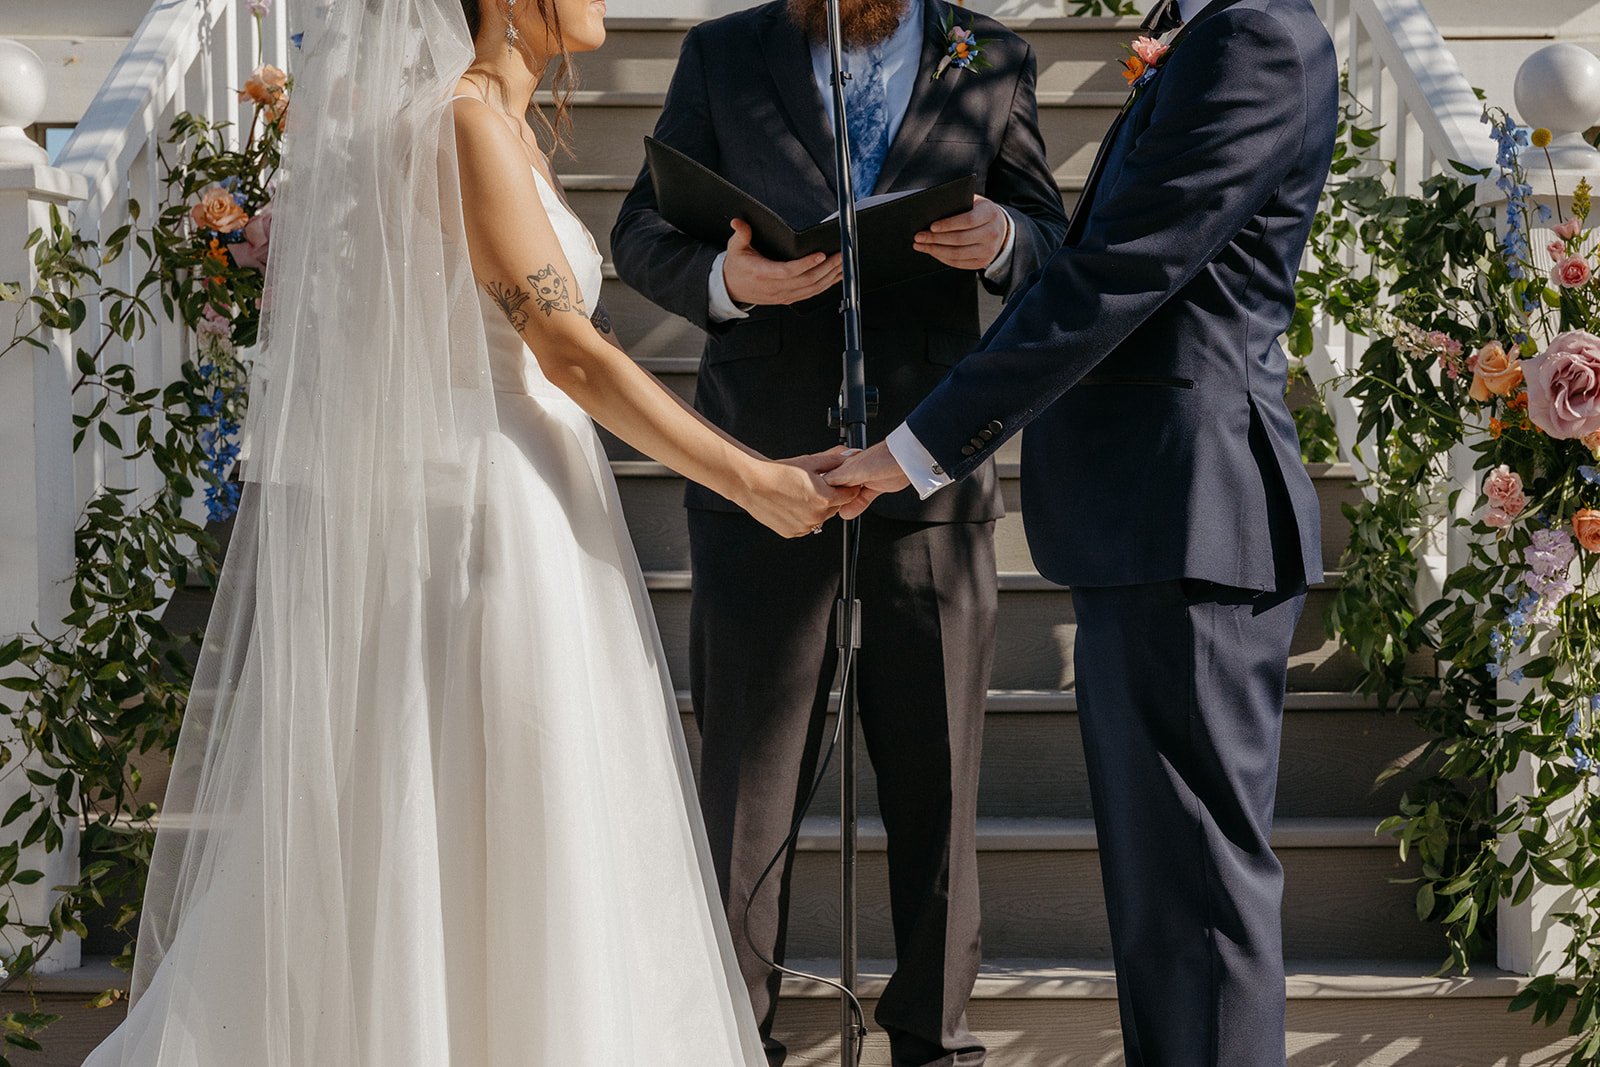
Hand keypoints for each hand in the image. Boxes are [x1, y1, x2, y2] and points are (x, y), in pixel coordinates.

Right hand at [723, 219, 843, 306]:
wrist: (732, 289)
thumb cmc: (737, 267)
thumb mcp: (735, 248)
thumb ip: (740, 234)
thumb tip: (738, 222)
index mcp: (763, 273)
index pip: (788, 271)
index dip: (805, 264)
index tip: (819, 255)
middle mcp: (775, 287)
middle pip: (806, 280)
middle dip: (826, 268)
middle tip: (840, 255)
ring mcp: (784, 295)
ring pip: (812, 288)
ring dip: (830, 277)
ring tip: (842, 264)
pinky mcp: (789, 298)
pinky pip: (811, 294)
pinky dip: (826, 285)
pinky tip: (835, 277)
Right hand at [738, 448, 859, 537]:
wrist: (753, 483)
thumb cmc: (778, 472)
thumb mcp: (810, 462)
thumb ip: (834, 461)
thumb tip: (848, 457)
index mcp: (824, 498)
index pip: (850, 495)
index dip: (846, 487)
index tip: (839, 483)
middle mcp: (816, 516)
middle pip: (835, 507)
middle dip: (829, 497)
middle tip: (813, 486)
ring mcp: (804, 527)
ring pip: (820, 518)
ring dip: (816, 508)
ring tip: (799, 494)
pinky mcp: (792, 532)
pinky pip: (805, 526)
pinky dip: (802, 517)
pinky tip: (792, 504)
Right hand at [823, 441, 911, 520]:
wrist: (907, 460)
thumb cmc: (883, 457)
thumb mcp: (856, 469)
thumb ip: (839, 477)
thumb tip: (823, 483)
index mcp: (846, 465)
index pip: (830, 479)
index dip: (824, 490)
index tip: (819, 501)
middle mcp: (854, 472)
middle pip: (840, 489)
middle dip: (835, 499)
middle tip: (830, 510)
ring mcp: (866, 480)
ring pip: (851, 496)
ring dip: (846, 504)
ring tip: (840, 513)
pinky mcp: (876, 487)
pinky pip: (863, 499)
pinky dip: (856, 507)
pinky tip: (849, 513)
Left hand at [914, 195, 1010, 270]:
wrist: (999, 227)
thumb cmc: (979, 211)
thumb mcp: (973, 201)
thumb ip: (958, 202)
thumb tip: (932, 210)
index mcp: (990, 213)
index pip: (967, 221)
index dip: (948, 225)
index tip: (932, 226)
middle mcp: (992, 233)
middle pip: (960, 239)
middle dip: (936, 239)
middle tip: (919, 236)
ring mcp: (988, 250)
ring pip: (957, 254)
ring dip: (935, 250)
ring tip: (921, 245)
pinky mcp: (982, 262)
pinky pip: (958, 263)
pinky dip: (942, 258)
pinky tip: (932, 251)